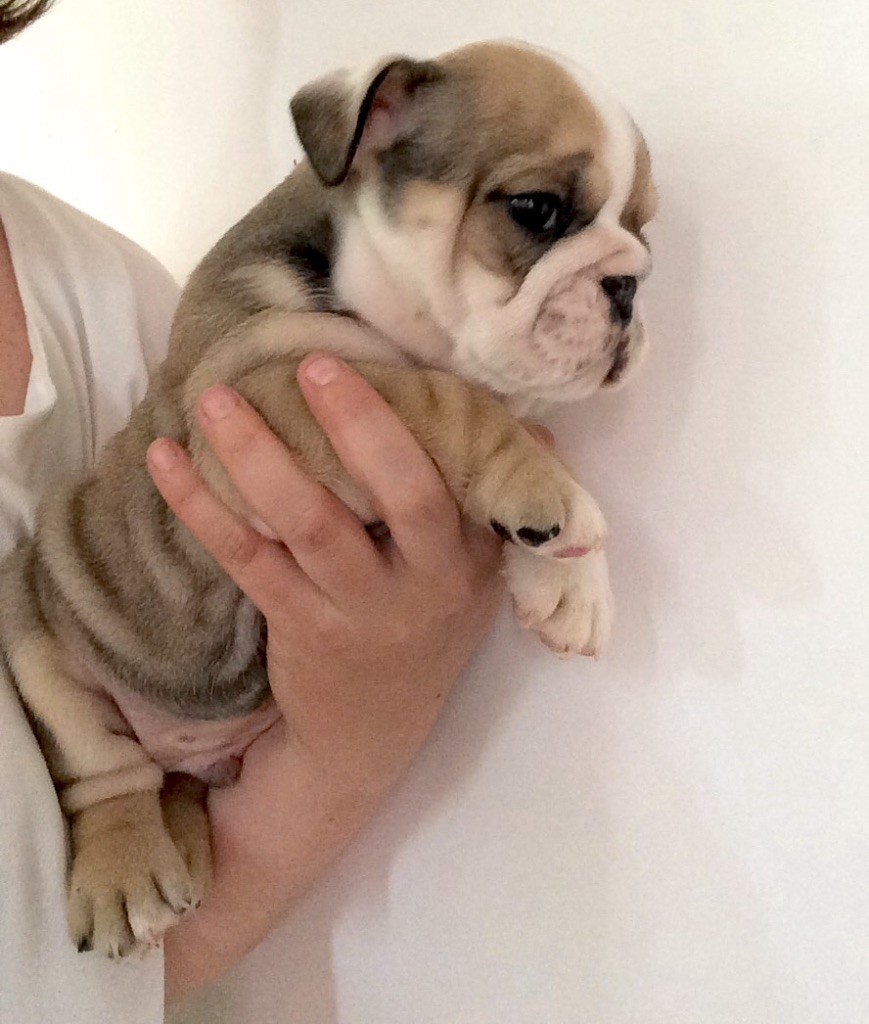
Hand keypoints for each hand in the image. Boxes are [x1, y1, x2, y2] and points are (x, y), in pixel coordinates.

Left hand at [148, 353, 502, 785]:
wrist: (373, 733)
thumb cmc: (426, 629)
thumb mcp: (479, 574)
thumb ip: (498, 501)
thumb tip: (530, 424)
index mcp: (469, 556)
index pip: (457, 479)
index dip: (419, 418)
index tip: (373, 360)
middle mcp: (424, 580)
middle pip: (396, 493)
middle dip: (357, 425)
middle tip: (308, 365)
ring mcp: (358, 607)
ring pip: (309, 523)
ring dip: (259, 457)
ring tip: (215, 400)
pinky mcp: (299, 626)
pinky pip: (247, 559)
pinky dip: (203, 507)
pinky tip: (166, 462)